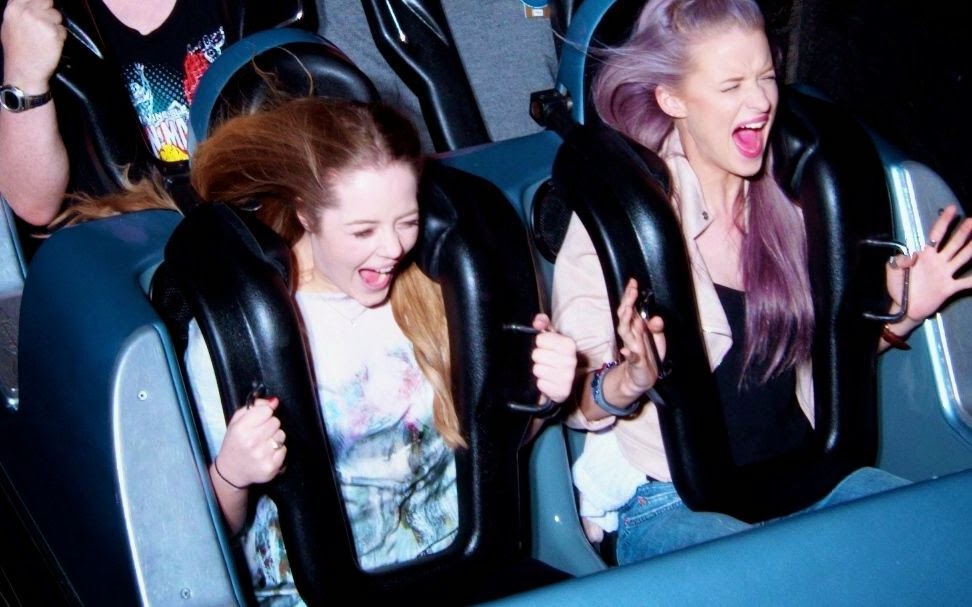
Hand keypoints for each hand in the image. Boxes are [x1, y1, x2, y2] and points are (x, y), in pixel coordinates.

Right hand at [1, 0, 66, 91]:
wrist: (23, 72)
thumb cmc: (18, 51)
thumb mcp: (11, 24)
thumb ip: (21, 11)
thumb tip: (34, 3)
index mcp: (13, 8)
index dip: (41, 2)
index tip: (44, 6)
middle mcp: (26, 11)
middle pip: (48, 1)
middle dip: (49, 12)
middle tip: (46, 26)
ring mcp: (40, 20)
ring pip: (57, 16)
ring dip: (56, 26)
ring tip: (45, 39)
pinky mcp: (53, 31)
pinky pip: (63, 30)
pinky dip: (60, 38)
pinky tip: (50, 46)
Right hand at [215, 396, 286, 488]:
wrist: (231, 472)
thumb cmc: (234, 444)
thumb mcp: (236, 422)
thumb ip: (255, 407)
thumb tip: (274, 401)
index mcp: (241, 429)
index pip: (266, 410)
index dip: (264, 413)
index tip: (259, 419)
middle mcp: (251, 442)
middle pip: (276, 422)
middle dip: (270, 426)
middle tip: (260, 433)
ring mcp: (262, 456)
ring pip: (282, 435)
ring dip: (275, 438)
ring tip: (263, 444)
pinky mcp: (271, 467)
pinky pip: (284, 449)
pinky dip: (278, 451)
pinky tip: (266, 454)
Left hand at [529, 313, 576, 403]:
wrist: (565, 380)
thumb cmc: (556, 355)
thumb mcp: (551, 336)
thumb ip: (543, 323)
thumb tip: (538, 321)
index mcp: (569, 345)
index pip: (540, 339)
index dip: (540, 343)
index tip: (546, 346)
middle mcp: (570, 361)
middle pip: (536, 355)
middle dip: (538, 357)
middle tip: (546, 360)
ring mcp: (567, 378)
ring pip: (537, 370)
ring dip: (539, 371)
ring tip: (547, 370)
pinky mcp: (562, 392)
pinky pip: (540, 384)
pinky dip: (542, 383)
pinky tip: (549, 381)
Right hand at [616, 278, 665, 394]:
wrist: (643, 377)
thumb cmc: (650, 354)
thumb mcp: (657, 338)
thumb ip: (656, 326)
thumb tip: (655, 318)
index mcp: (636, 327)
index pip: (630, 308)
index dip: (630, 296)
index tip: (633, 283)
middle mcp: (631, 335)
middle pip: (625, 316)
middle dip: (628, 303)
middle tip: (632, 291)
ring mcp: (632, 348)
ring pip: (625, 332)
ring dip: (626, 321)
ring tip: (628, 311)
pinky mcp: (635, 362)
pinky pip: (631, 358)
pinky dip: (629, 354)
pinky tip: (627, 351)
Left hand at [887, 205, 971, 322]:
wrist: (904, 308)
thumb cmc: (898, 287)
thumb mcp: (892, 271)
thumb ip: (898, 261)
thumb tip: (911, 255)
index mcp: (925, 255)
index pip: (936, 234)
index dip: (943, 221)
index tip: (951, 208)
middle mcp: (938, 261)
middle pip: (954, 243)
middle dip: (964, 231)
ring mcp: (945, 274)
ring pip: (963, 258)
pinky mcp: (948, 288)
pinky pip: (965, 283)